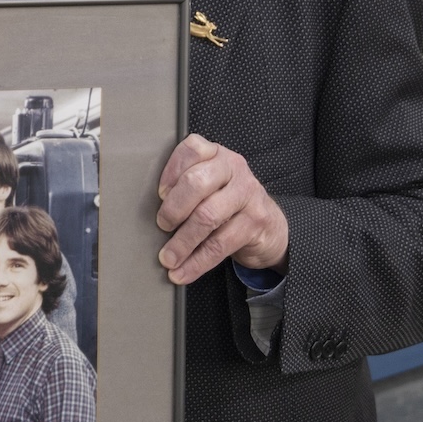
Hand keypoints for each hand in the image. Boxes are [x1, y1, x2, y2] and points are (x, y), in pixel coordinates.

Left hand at [155, 135, 287, 285]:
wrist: (270, 226)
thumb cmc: (228, 202)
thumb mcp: (211, 184)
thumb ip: (187, 184)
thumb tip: (151, 206)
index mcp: (217, 154)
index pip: (192, 150)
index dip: (171, 171)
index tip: (159, 194)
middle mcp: (234, 169)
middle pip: (197, 183)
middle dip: (173, 208)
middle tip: (161, 225)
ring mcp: (248, 195)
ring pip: (207, 217)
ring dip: (182, 242)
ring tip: (167, 258)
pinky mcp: (255, 223)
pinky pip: (220, 245)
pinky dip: (197, 262)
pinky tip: (183, 272)